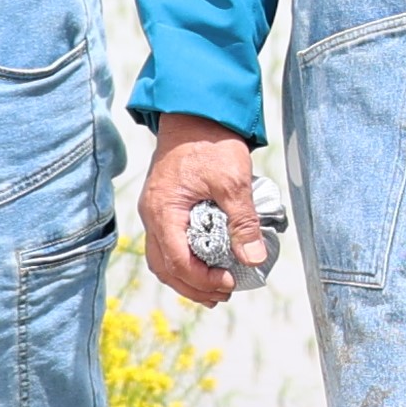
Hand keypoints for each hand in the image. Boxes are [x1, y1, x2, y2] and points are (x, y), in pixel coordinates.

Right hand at [138, 114, 262, 307]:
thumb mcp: (233, 181)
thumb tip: (253, 259)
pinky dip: (184, 261)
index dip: (202, 279)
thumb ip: (242, 221)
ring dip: (187, 277)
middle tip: (224, 294)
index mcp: (163, 211)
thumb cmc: (211, 142)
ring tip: (216, 288)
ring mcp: (155, 211)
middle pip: (165, 267)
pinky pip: (167, 244)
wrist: (195, 112)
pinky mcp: (163, 207)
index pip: (177, 261)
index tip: (229, 284)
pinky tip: (205, 265)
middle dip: (193, 286)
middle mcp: (152, 215)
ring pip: (163, 259)